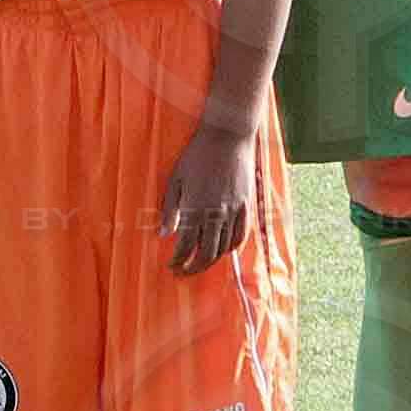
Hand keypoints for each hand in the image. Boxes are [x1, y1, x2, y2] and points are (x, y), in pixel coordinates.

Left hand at [159, 124, 256, 273]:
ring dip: (212, 260)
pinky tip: (223, 249)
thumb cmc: (197, 156)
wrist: (228, 138)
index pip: (185, 246)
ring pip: (225, 247)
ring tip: (201, 263)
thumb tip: (163, 233)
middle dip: (194, 267)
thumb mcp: (175, 180)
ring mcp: (234, 210)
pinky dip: (232, 247)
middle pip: (206, 253)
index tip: (171, 266)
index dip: (177, 260)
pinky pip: (241, 234)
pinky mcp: (246, 205)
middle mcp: (215, 214)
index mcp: (195, 208)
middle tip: (183, 272)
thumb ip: (170, 209)